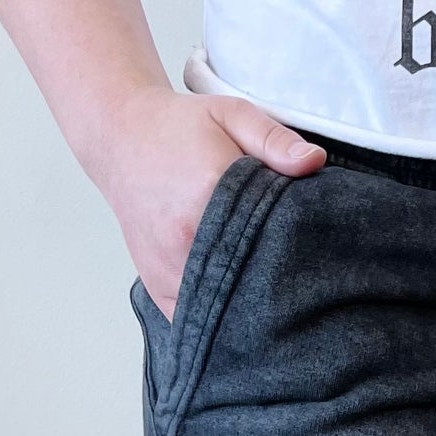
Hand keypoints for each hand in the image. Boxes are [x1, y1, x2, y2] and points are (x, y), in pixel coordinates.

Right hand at [83, 85, 325, 320]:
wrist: (121, 138)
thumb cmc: (179, 128)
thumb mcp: (231, 114)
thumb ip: (273, 138)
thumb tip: (314, 161)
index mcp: (206, 195)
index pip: (269, 240)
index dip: (296, 251)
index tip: (313, 254)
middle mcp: (184, 240)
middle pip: (250, 282)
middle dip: (276, 285)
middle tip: (298, 282)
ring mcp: (167, 270)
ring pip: (223, 309)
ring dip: (248, 306)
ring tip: (270, 295)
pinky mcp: (158, 289)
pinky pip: (195, 321)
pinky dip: (219, 318)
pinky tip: (237, 305)